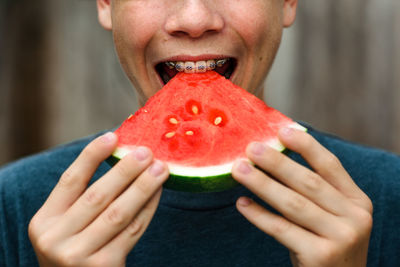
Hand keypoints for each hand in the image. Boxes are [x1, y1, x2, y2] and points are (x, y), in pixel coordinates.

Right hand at [28, 132, 168, 265]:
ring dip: (143, 187)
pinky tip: (158, 193)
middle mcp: (56, 239)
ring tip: (161, 169)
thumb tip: (121, 158)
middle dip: (125, 170)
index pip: (70, 181)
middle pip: (98, 195)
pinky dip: (148, 208)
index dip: (91, 156)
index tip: (112, 136)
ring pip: (119, 212)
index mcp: (44, 222)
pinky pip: (133, 230)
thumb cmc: (75, 250)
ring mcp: (79, 256)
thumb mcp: (66, 227)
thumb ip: (83, 200)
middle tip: (146, 151)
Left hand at [232, 127, 372, 266]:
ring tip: (239, 170)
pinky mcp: (320, 257)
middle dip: (277, 163)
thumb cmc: (328, 244)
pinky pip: (281, 229)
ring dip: (262, 183)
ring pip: (293, 204)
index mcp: (357, 201)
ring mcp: (340, 238)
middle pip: (309, 183)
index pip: (330, 166)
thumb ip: (315, 192)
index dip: (306, 146)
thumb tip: (275, 157)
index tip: (282, 130)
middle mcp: (355, 218)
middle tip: (251, 148)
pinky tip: (242, 204)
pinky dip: (259, 215)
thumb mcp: (332, 216)